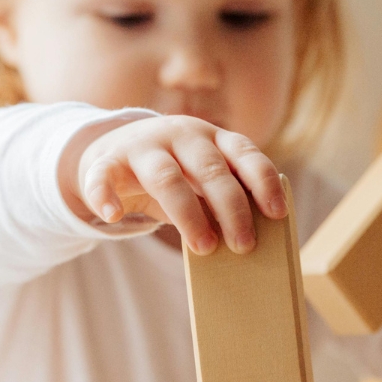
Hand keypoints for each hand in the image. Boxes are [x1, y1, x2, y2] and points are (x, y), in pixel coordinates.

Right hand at [64, 116, 284, 254]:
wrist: (114, 153)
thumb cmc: (176, 174)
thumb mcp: (202, 180)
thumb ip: (222, 199)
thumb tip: (249, 239)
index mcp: (213, 137)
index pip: (245, 153)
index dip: (263, 182)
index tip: (277, 213)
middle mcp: (181, 134)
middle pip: (210, 169)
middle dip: (231, 208)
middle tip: (244, 245)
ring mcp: (143, 145)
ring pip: (166, 177)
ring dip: (187, 214)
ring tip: (203, 247)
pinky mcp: (107, 159)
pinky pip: (103, 175)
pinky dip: (105, 195)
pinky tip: (113, 215)